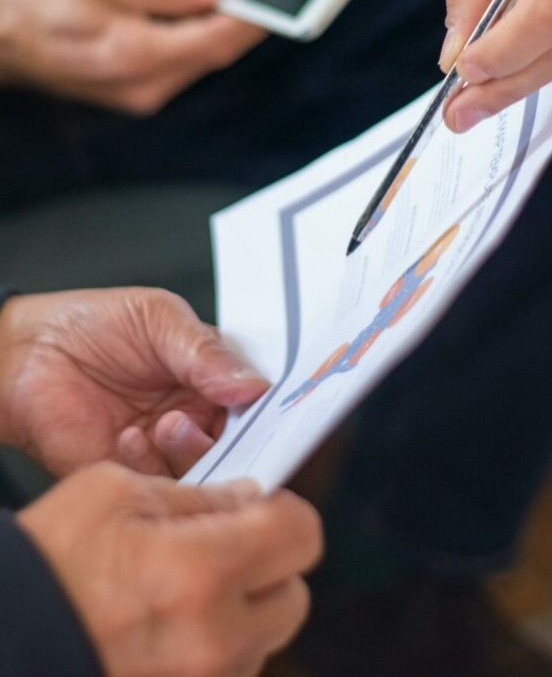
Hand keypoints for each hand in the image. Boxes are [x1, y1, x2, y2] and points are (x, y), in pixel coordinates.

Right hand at [0, 0, 264, 112]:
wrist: (4, 42)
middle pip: (218, 53)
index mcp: (139, 54)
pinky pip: (185, 66)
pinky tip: (188, 12)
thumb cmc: (44, 5)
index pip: (218, 40)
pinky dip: (196, 37)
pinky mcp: (141, 95)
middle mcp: (148, 86)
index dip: (248, 12)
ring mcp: (145, 97)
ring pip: (205, 60)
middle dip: (237, 14)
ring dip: (217, 24)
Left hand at [0, 288, 267, 477]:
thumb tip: (253, 384)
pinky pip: (159, 488)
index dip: (270, 409)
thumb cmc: (93, 325)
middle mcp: (196, 416)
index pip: (257, 401)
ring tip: (165, 423)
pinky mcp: (132, 476)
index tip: (271, 410)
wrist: (27, 352)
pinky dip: (149, 466)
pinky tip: (128, 437)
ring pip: (206, 472)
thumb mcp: (159, 319)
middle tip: (212, 420)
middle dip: (236, 441)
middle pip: (241, 444)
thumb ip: (205, 352)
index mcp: (213, 377)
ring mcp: (165, 449)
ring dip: (190, 451)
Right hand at [18, 463, 322, 676]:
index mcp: (201, 571)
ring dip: (243, 608)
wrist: (7, 639)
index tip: (259, 506)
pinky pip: (232, 669)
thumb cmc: (48, 563)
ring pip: (265, 638)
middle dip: (268, 564)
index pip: (301, 535)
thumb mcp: (114, 493)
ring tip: (185, 588)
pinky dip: (218, 643)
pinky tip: (174, 622)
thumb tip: (248, 497)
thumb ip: (196, 494)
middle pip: (293, 595)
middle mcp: (215, 639)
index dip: (283, 511)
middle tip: (223, 546)